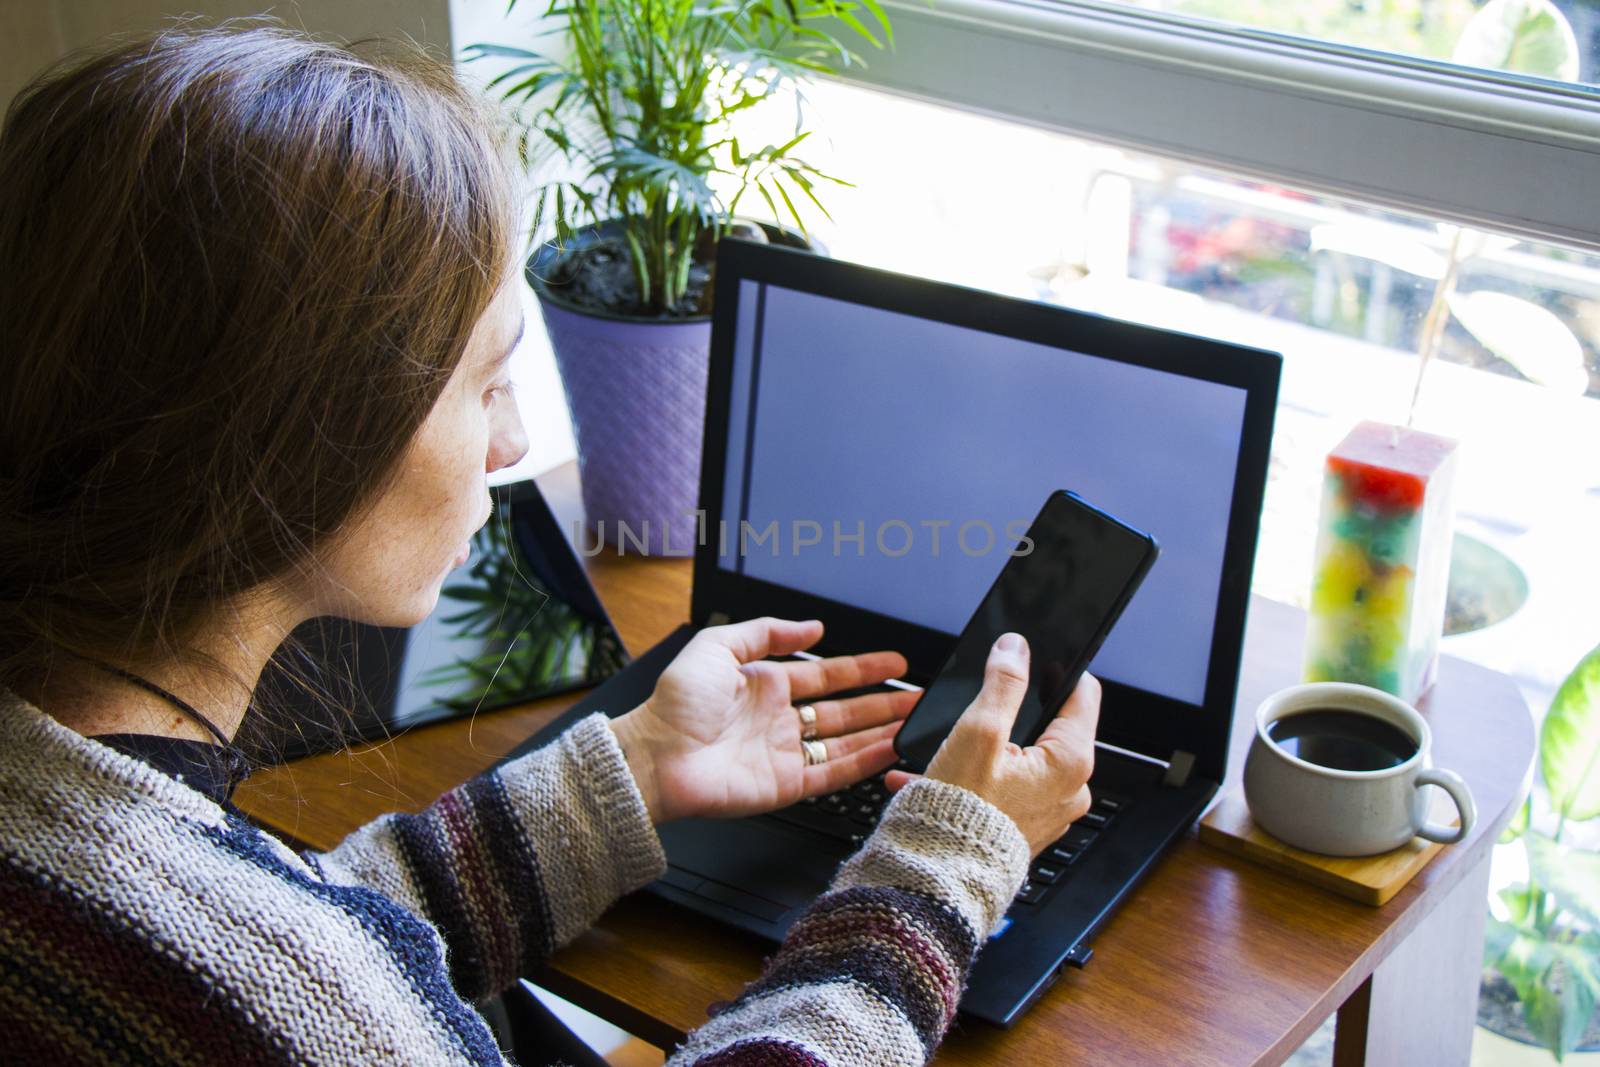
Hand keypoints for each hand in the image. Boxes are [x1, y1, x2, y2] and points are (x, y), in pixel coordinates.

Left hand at [609, 617, 917, 823]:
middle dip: (883, 703)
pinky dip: (863, 764)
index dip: (862, 669)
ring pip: (845, 742)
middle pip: (845, 710)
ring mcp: (785, 754)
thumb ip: (766, 632)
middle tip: (919, 697)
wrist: (655, 755)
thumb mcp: (718, 646)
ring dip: (881, 732)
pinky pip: (832, 773)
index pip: (826, 676)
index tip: (895, 663)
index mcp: (765, 686)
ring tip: (915, 722)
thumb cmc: (675, 703)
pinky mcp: (785, 786)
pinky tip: (888, 752)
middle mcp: (780, 720)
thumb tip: (812, 627)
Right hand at [886, 633, 1099, 854]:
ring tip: (949, 750)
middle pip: (1050, 726)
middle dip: (1013, 713)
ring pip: (1024, 758)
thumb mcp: (978, 733)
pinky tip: (941, 776)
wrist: (939, 876)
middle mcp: (1070, 790)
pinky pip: (1007, 788)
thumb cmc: (961, 811)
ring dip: (986, 748)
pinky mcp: (1025, 827)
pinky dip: (977, 777)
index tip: (1035, 657)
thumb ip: (1002, 684)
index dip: (1058, 669)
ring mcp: (1049, 811)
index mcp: (1071, 762)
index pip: (1084, 695)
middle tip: (978, 709)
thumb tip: (1016, 648)